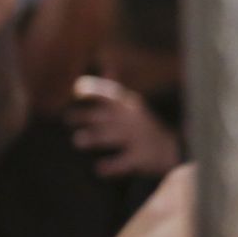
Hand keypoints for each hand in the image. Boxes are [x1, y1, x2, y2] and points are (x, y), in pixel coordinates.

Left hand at [66, 76, 180, 177]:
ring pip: (113, 136)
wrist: (171, 151)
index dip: (93, 91)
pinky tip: (98, 169)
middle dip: (86, 116)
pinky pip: (124, 162)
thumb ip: (114, 92)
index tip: (75, 90)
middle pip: (107, 115)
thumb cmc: (142, 128)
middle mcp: (132, 120)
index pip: (110, 93)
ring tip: (77, 140)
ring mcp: (138, 138)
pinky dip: (112, 166)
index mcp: (129, 105)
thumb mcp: (131, 106)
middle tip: (67, 118)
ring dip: (95, 137)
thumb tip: (105, 66)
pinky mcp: (141, 157)